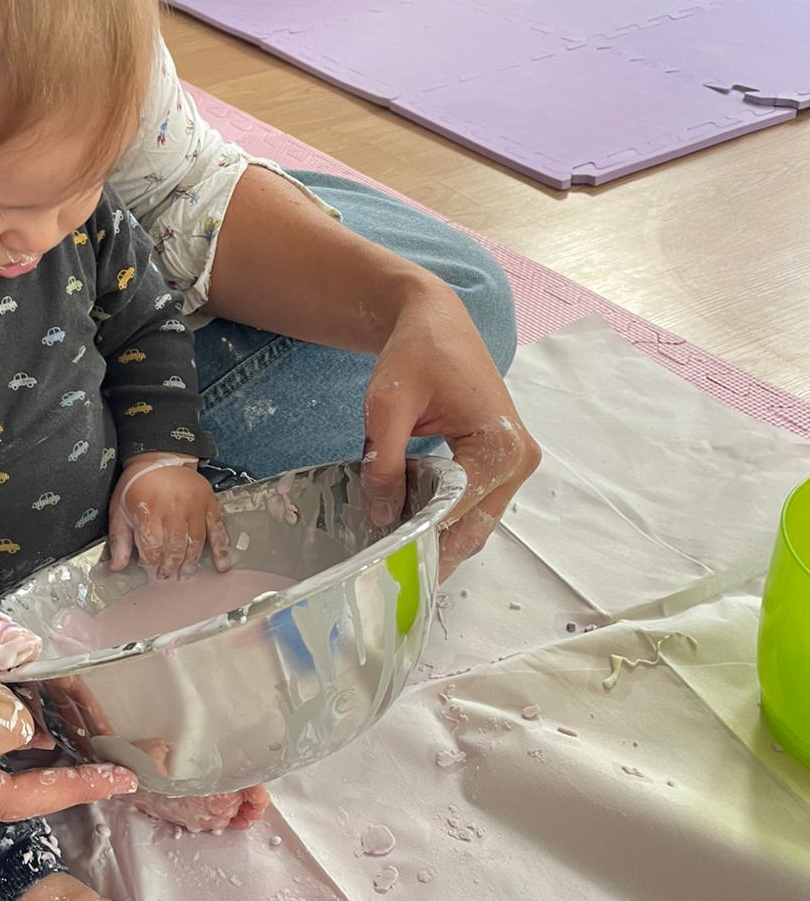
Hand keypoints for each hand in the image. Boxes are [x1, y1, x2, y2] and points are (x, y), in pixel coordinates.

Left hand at [107, 453, 230, 578]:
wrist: (160, 457)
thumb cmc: (137, 484)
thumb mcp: (119, 508)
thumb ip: (119, 539)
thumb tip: (117, 567)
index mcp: (149, 510)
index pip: (152, 546)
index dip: (150, 561)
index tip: (149, 565)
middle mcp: (173, 509)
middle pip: (175, 548)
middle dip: (170, 566)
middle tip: (166, 574)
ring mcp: (194, 507)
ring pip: (196, 542)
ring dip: (191, 562)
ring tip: (185, 573)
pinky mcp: (209, 503)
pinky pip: (217, 529)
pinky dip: (221, 549)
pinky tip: (221, 564)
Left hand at [362, 277, 540, 578]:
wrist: (435, 322)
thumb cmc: (416, 353)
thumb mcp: (389, 406)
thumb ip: (385, 463)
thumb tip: (382, 518)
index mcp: (501, 445)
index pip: (456, 510)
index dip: (417, 537)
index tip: (383, 563)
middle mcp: (519, 462)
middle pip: (471, 528)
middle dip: (429, 551)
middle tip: (386, 577)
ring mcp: (514, 467)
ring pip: (473, 525)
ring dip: (435, 539)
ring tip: (392, 557)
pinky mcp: (499, 467)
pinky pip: (471, 508)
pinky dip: (441, 521)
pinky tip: (407, 528)